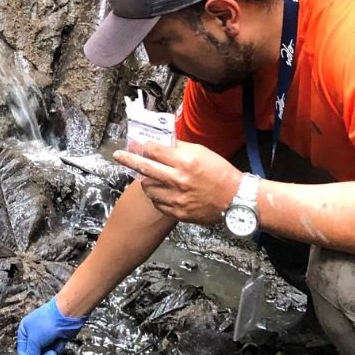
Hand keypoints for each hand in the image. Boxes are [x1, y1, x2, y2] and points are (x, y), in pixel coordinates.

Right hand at [16, 297, 85, 354]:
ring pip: (45, 354)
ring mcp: (47, 337)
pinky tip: (58, 345)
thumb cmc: (46, 323)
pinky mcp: (58, 338)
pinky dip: (56, 350)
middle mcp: (34, 334)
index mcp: (25, 331)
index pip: (23, 352)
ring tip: (52, 353)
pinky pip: (54, 350)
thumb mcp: (34, 341)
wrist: (67, 313)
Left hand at [113, 141, 240, 224]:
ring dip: (146, 180)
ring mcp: (176, 198)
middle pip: (143, 168)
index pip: (154, 150)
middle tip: (118, 156)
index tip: (140, 146)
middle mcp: (178, 180)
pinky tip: (162, 192)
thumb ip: (180, 148)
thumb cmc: (221, 173)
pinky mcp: (178, 213)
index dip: (145, 147)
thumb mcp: (203, 152)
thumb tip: (162, 142)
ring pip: (147, 187)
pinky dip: (156, 196)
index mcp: (185, 161)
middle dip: (127, 159)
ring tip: (151, 177)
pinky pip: (157, 203)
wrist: (236, 200)